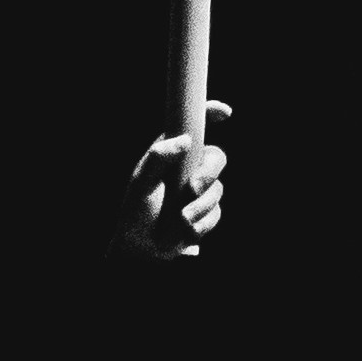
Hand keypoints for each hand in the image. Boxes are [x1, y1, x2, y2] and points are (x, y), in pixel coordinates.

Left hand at [115, 105, 229, 262]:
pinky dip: (203, 223)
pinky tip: (187, 230)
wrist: (142, 248)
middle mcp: (189, 167)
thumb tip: (185, 139)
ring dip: (200, 207)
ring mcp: (200, 189)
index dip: (211, 113)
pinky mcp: (206, 211)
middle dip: (208, 174)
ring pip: (218, 189)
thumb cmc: (136, 212)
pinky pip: (217, 213)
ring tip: (181, 220)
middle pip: (217, 158)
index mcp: (173, 153)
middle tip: (191, 189)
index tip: (225, 113)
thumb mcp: (141, 185)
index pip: (194, 127)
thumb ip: (157, 159)